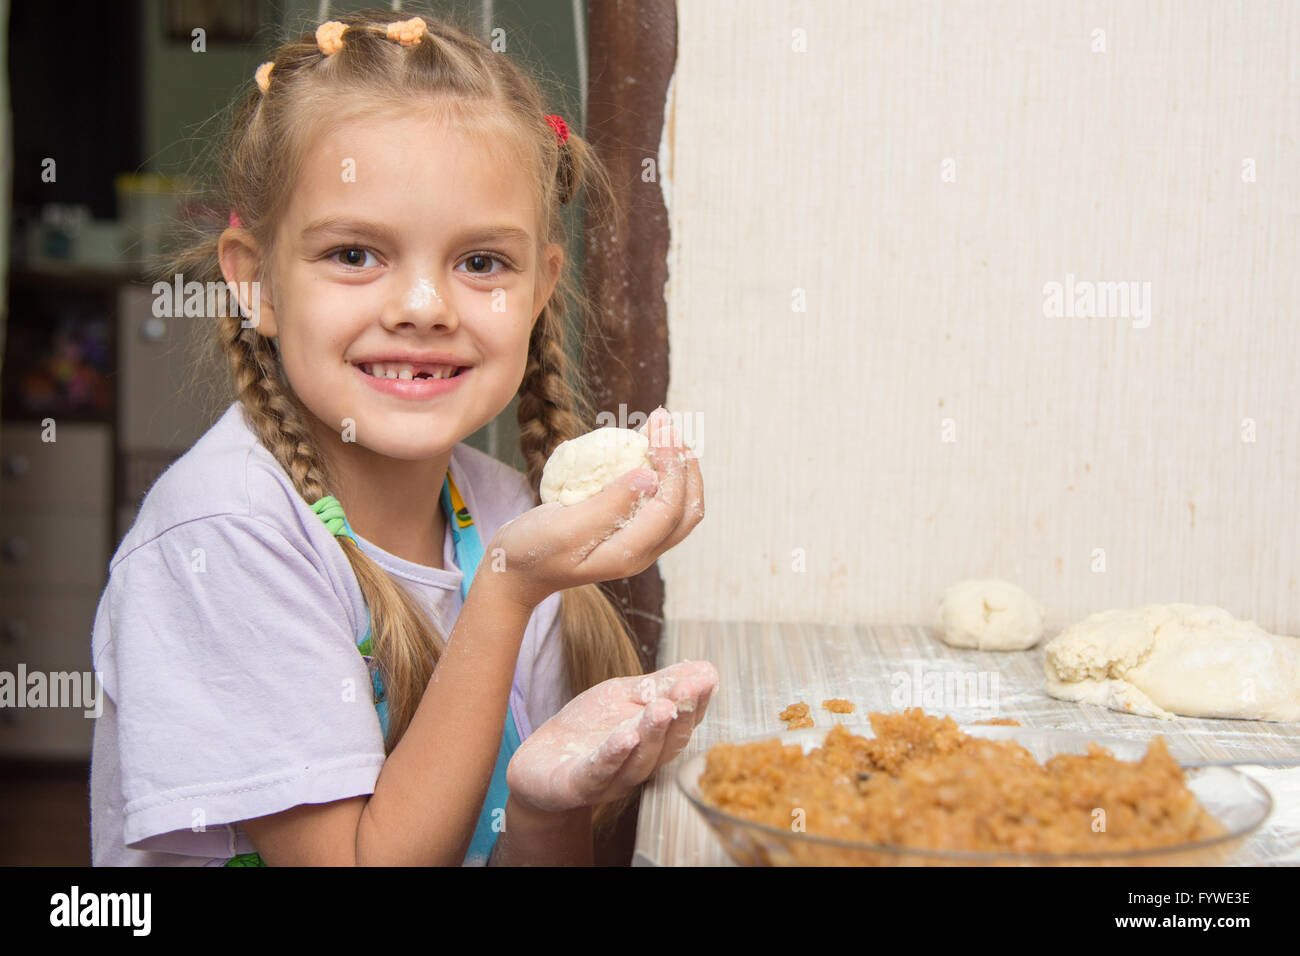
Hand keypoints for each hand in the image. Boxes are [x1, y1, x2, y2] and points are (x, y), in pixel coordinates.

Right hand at [487, 407, 703, 609]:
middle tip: (666, 424)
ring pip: (678, 506)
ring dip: (677, 467)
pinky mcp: (627, 532)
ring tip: (662, 430)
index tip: (659, 428)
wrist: (516, 573)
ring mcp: (638, 544)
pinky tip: (646, 448)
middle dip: (684, 463)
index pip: (670, 508)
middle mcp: (642, 552)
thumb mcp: (564, 528)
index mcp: (628, 554)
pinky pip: (658, 502)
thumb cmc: (532, 550)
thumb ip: (608, 506)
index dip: (673, 465)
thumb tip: (650, 477)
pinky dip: (662, 473)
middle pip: (687, 510)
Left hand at [505, 660, 718, 812]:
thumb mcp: (623, 696)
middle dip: (680, 715)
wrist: (538, 763)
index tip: (707, 678)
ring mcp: (610, 779)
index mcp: (653, 742)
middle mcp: (638, 764)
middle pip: (667, 744)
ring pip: (638, 760)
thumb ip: (660, 685)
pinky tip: (625, 737)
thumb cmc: (587, 729)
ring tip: (663, 708)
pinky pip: (599, 773)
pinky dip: (613, 755)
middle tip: (689, 689)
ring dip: (652, 733)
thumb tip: (706, 669)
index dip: (697, 703)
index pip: (683, 724)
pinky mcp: (578, 785)